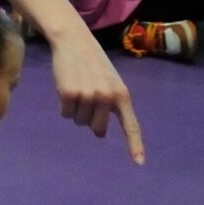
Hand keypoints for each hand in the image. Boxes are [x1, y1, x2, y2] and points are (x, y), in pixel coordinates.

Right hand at [47, 32, 143, 162]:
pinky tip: (67, 87)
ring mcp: (88, 96)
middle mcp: (107, 97)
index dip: (135, 145)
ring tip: (78, 88)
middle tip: (87, 99)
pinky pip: (65, 113)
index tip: (139, 163)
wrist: (73, 41)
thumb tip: (99, 132)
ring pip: (79, 122)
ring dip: (76, 110)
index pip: (131, 125)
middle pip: (97, 129)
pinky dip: (64, 105)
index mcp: (122, 95)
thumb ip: (111, 104)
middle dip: (90, 120)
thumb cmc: (93, 63)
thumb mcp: (110, 81)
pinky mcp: (68, 94)